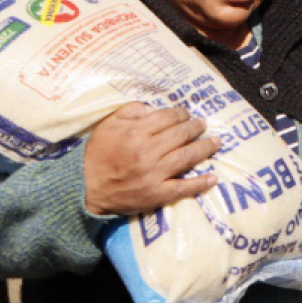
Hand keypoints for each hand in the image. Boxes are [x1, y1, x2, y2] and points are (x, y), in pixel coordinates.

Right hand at [83, 104, 219, 215]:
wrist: (85, 188)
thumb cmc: (97, 154)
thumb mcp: (108, 125)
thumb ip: (130, 111)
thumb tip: (153, 108)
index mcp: (136, 132)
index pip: (168, 118)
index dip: (181, 114)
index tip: (186, 114)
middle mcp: (148, 152)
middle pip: (181, 135)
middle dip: (196, 127)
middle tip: (203, 124)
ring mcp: (154, 174)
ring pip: (187, 157)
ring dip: (205, 148)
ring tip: (216, 142)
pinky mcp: (157, 194)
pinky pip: (183, 188)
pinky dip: (200, 183)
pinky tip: (213, 178)